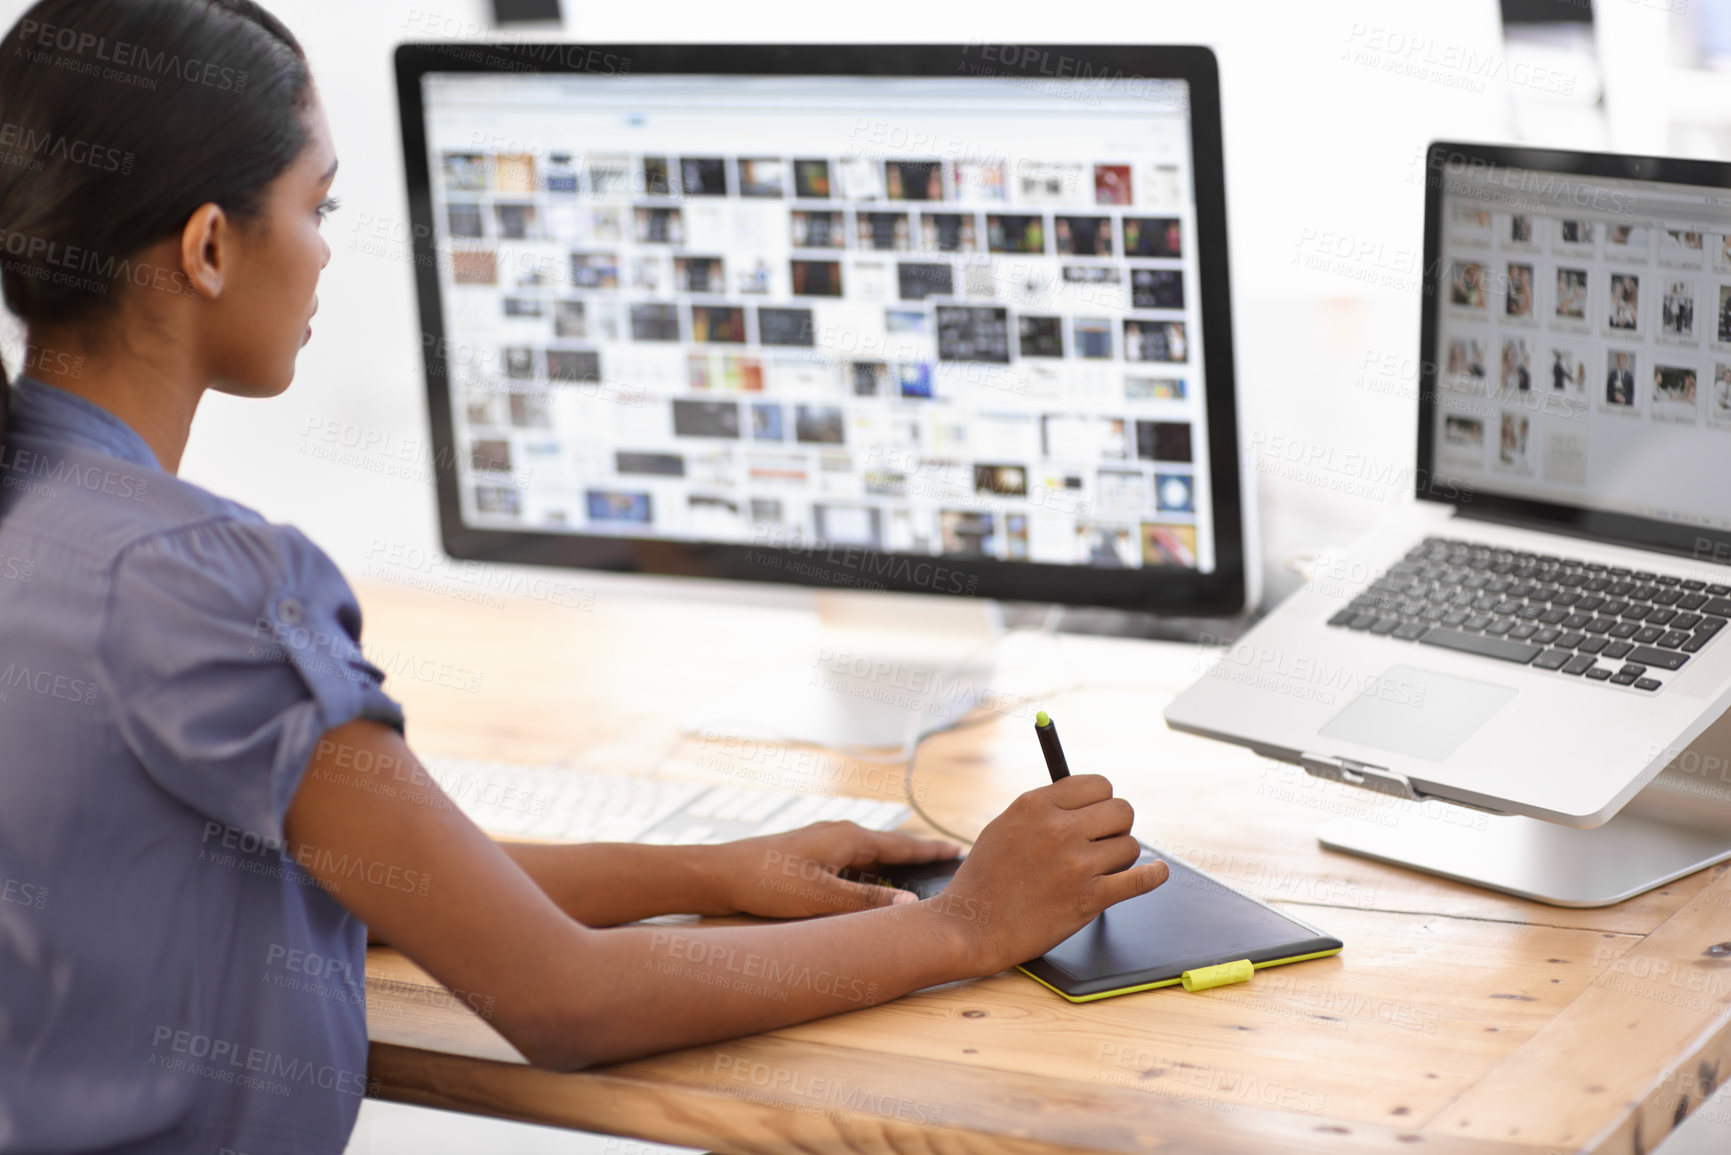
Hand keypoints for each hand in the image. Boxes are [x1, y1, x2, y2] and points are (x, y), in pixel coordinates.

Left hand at [707, 820, 962, 918]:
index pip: (903, 846)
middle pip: (890, 847)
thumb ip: (866, 903)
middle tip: (950, 862)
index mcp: (849, 840)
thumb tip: (910, 905)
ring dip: (895, 866)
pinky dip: (871, 872)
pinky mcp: (810, 854)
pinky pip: (853, 861)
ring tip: (919, 876)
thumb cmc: (768, 883)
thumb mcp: (821, 898)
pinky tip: (871, 886)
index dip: (932, 851)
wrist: (720, 873)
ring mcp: (824, 843)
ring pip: (871, 855)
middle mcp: (840, 835)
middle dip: (919, 856)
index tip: (960, 851)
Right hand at [933, 774, 1168, 974]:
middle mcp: (1058, 829)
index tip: (1100, 812)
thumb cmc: (984, 879)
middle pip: (1121, 810)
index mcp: (1036, 805)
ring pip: (1130, 845)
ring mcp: (1076, 865)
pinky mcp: (1089, 899)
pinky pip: (1139, 879)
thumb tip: (1085, 799)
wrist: (971, 926)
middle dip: (1116, 825)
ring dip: (1120, 857)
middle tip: (1104, 841)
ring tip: (1101, 868)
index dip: (1102, 800)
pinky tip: (1157, 872)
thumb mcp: (1005, 826)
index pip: (1097, 784)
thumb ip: (1044, 809)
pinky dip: (1153, 876)